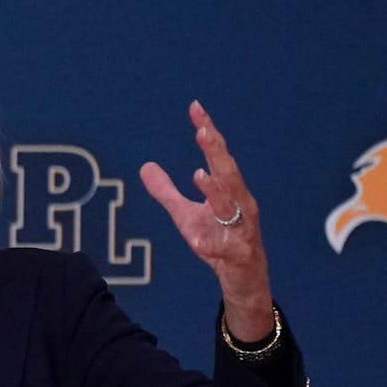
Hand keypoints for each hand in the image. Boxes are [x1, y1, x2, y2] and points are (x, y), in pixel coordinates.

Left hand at [139, 100, 274, 341]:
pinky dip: (211, 243)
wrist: (242, 278)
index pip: (217, 156)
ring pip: (231, 207)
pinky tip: (196, 239)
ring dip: (217, 191)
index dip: (207, 132)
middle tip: (203, 132)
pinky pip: (224, 248)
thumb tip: (144, 166)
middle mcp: (239, 205)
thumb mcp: (185, 215)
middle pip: (228, 173)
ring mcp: (241, 229)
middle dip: (216, 152)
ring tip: (200, 175)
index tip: (195, 108)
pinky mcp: (237, 255)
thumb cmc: (217, 241)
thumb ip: (166, 192)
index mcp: (228, 191)